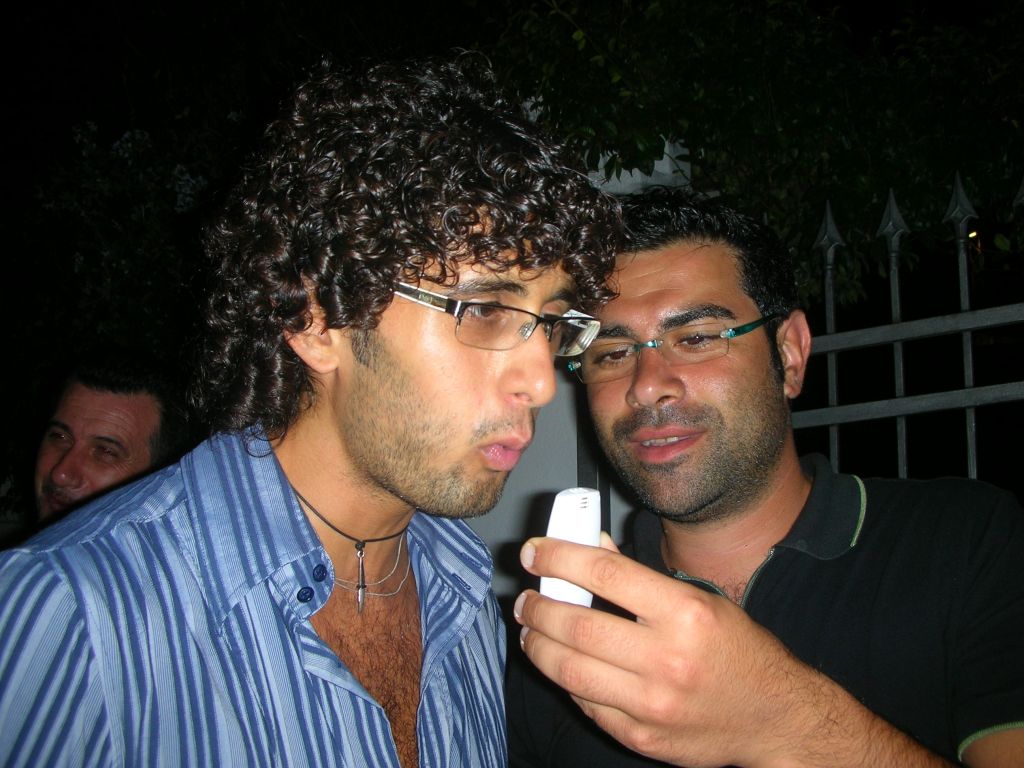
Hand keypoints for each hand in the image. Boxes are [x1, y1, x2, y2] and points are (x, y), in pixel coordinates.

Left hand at [514, 535, 949, 767]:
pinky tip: (562, 663)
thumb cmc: (739, 650)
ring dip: (537, 644)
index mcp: (685, 613)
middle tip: (525, 596)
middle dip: (537, 605)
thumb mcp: (701, 599)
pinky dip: (564, 679)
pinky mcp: (640, 736)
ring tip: (529, 629)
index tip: (534, 551)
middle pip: (576, 624)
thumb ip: (642, 578)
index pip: (604, 574)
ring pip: (568, 670)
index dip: (558, 557)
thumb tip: (589, 550)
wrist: (775, 717)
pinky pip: (585, 703)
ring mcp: (651, 704)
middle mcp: (667, 659)